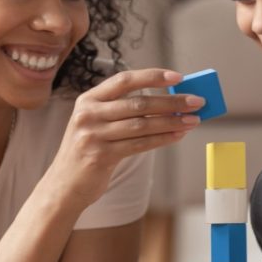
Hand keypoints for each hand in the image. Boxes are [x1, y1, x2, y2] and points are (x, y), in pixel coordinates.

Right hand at [47, 68, 202, 206]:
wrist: (64, 185)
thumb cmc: (89, 150)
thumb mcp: (97, 123)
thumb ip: (123, 111)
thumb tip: (169, 102)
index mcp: (88, 100)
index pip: (125, 80)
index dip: (152, 76)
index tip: (179, 77)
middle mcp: (88, 114)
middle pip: (138, 103)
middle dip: (172, 102)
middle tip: (197, 102)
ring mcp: (93, 135)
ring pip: (142, 125)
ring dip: (172, 121)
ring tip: (193, 120)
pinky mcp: (100, 156)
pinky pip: (139, 145)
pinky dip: (162, 139)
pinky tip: (178, 135)